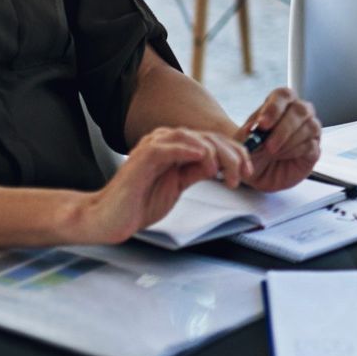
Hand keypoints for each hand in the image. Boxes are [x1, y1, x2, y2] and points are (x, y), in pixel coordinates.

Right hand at [71, 126, 236, 243]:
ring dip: (215, 153)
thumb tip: (221, 165)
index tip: (248, 171)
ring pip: (193, 137)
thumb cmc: (139, 203)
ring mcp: (153, 146)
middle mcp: (165, 141)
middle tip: (243, 175)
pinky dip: (188, 149)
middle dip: (232, 154)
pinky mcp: (142, 157)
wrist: (108, 218)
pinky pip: (169, 147)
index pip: (212, 141)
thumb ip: (196, 171)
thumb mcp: (178, 186)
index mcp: (175, 147)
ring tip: (226, 173)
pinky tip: (204, 158)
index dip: (235, 153)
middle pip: (207, 137)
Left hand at [237, 87, 322, 191]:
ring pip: (309, 127)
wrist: (260, 173)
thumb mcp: (242, 143)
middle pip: (300, 109)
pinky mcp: (314, 148)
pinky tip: (284, 156)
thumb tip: (252, 128)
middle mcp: (298, 112)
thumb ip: (244, 134)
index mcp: (280, 103)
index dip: (275, 108)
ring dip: (288, 142)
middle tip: (269, 146)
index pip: (284, 95)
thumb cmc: (254, 151)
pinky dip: (295, 152)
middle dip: (283, 129)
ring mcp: (309, 129)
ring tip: (273, 153)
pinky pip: (311, 145)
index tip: (263, 124)